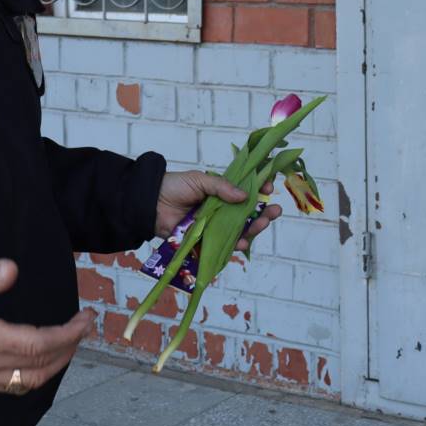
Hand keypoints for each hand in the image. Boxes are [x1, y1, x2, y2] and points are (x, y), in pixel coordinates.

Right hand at [0, 259, 91, 392]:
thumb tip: (12, 270)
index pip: (36, 343)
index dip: (67, 334)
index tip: (86, 318)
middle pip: (39, 364)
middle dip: (69, 346)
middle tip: (85, 326)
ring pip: (30, 380)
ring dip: (58, 362)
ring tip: (72, 340)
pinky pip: (15, 385)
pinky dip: (39, 373)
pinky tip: (48, 356)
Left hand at [155, 170, 281, 250]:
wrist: (151, 204)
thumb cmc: (175, 187)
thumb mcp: (200, 180)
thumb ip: (222, 187)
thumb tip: (245, 195)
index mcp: (223, 193)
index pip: (248, 192)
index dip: (261, 190)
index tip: (270, 187)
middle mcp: (223, 210)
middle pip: (250, 213)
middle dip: (265, 212)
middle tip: (275, 211)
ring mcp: (216, 226)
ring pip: (242, 230)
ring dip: (256, 228)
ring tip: (264, 223)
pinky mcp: (207, 240)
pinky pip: (225, 244)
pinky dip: (237, 244)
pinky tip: (244, 242)